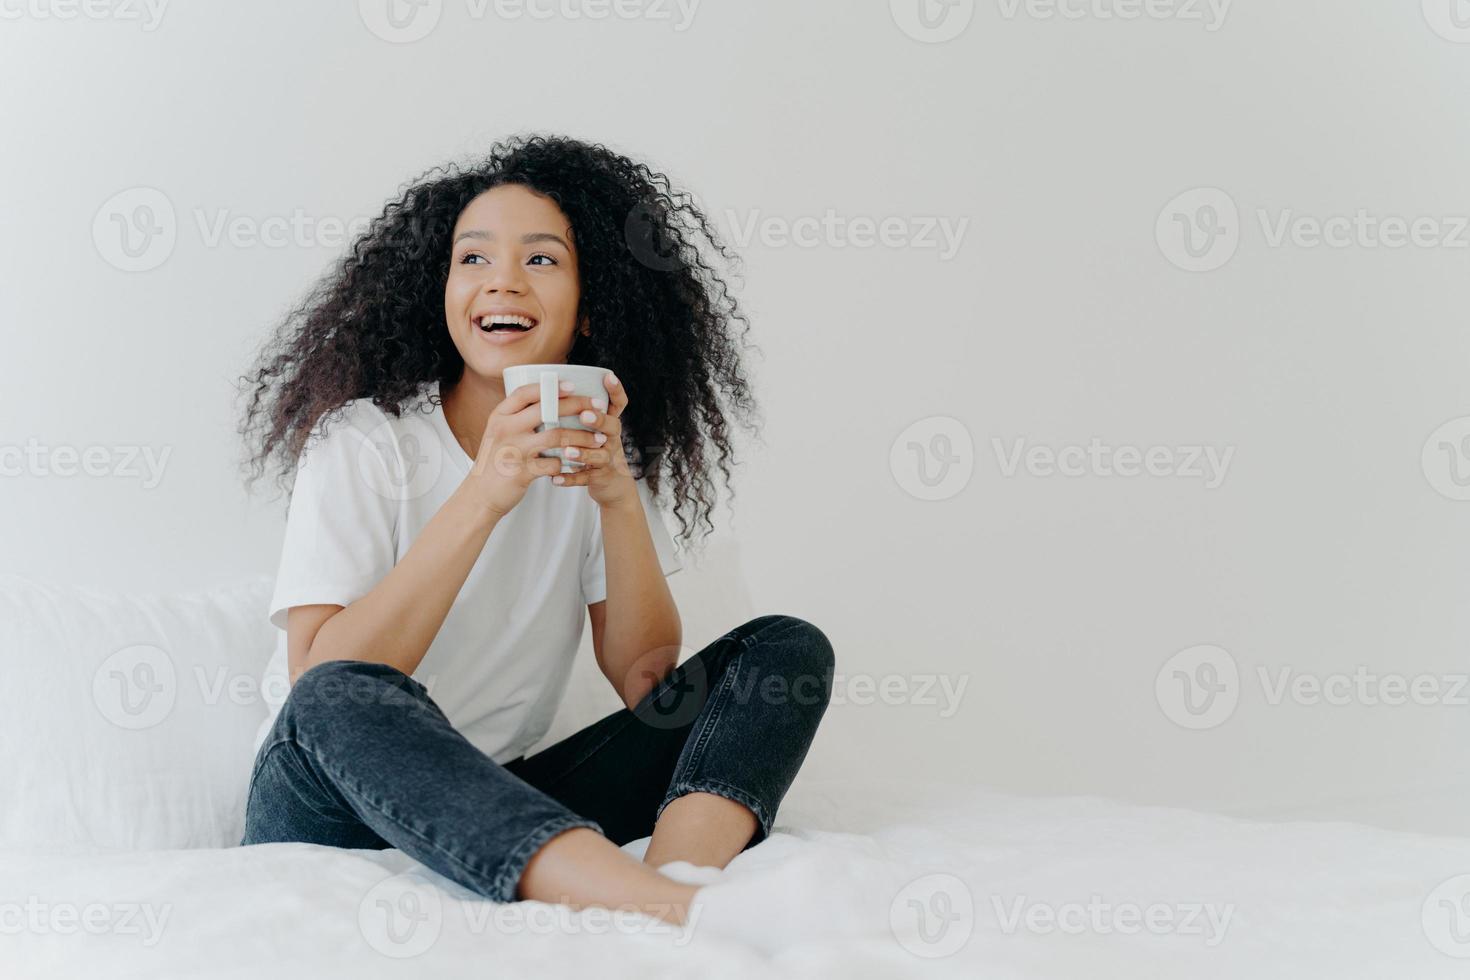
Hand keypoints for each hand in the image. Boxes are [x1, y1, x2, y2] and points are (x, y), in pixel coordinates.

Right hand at [463, 380, 616, 516]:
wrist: (480, 495)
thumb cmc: (494, 461)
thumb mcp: (498, 432)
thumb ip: (517, 417)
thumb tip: (545, 399)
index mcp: (499, 417)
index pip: (525, 392)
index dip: (550, 386)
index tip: (571, 385)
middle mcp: (505, 430)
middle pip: (547, 410)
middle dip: (577, 406)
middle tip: (597, 408)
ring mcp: (514, 450)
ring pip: (556, 436)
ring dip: (581, 437)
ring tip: (599, 439)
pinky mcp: (522, 472)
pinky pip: (554, 464)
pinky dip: (570, 463)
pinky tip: (581, 463)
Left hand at [549, 371, 636, 508]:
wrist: (612, 485)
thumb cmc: (595, 451)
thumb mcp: (593, 430)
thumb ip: (578, 414)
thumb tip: (549, 388)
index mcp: (609, 424)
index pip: (618, 404)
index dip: (616, 390)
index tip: (609, 376)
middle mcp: (612, 439)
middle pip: (612, 427)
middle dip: (598, 420)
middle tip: (584, 415)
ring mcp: (609, 459)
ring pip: (600, 455)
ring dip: (583, 452)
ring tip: (568, 451)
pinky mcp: (601, 477)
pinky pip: (586, 478)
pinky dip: (570, 479)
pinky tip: (555, 479)